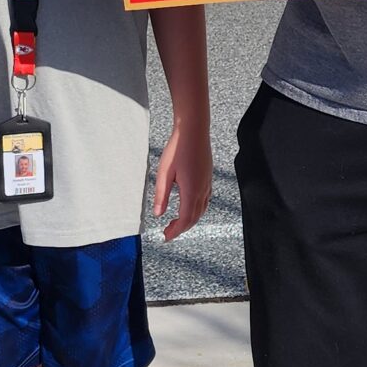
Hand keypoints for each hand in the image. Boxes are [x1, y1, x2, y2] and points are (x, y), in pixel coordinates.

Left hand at [151, 120, 211, 241]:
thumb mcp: (164, 173)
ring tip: (176, 222)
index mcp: (191, 191)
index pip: (185, 220)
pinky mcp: (208, 177)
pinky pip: (205, 200)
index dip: (175, 231)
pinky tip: (188, 206)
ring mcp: (207, 183)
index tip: (165, 237)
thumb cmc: (178, 148)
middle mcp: (203, 190)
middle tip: (168, 232)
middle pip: (194, 217)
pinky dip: (196, 209)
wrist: (193, 130)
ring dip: (189, 219)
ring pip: (201, 210)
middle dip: (181, 228)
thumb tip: (158, 214)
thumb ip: (161, 195)